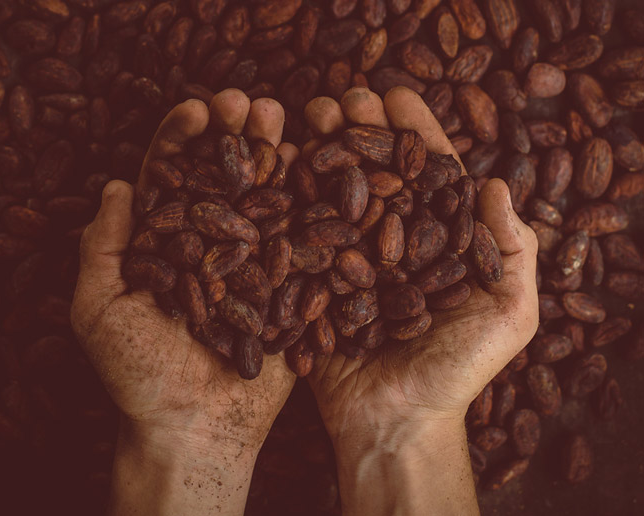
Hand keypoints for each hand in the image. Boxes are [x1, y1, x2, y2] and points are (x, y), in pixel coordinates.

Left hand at [71, 89, 297, 514]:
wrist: (197, 427)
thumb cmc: (139, 376)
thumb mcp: (99, 311)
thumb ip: (102, 248)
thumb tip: (116, 186)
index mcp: (165, 244)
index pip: (172, 178)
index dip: (182, 140)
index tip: (197, 110)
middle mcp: (212, 245)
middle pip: (224, 178)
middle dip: (236, 137)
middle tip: (250, 103)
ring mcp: (254, 263)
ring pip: (265, 200)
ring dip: (275, 158)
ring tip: (287, 120)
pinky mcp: (288, 287)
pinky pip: (301, 241)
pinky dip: (310, 205)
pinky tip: (320, 169)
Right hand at [305, 87, 539, 515]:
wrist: (395, 422)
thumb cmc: (457, 371)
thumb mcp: (509, 315)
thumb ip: (512, 250)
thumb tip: (498, 184)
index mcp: (438, 241)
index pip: (428, 173)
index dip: (413, 132)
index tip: (394, 96)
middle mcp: (392, 241)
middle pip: (376, 173)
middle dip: (359, 130)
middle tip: (341, 100)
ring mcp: (350, 259)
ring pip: (335, 193)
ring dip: (321, 151)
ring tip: (306, 117)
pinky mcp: (315, 281)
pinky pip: (301, 233)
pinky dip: (289, 197)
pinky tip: (277, 162)